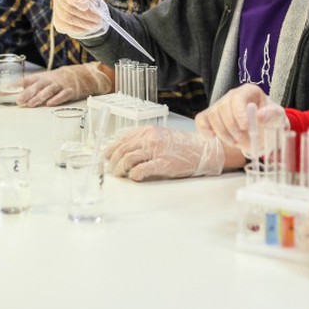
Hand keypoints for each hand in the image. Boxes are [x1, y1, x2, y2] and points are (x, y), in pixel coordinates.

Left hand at [16, 63, 113, 107]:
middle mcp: (50, 80)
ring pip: (48, 91)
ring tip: (31, 104)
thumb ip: (33, 87)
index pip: (28, 79)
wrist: (80, 75)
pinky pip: (63, 95)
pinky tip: (50, 104)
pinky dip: (56, 99)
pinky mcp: (70, 91)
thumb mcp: (45, 79)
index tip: (9, 88)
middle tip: (19, 101)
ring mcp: (60, 85)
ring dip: (39, 97)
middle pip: (37, 86)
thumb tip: (18, 95)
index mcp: (42, 77)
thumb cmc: (59, 79)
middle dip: (27, 93)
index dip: (18, 83)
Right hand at [52, 0, 108, 37]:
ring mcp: (56, 10)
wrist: (83, 8)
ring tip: (97, 25)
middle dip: (85, 14)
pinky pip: (67, 27)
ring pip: (67, 18)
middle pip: (68, 7)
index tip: (86, 5)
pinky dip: (79, 28)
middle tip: (99, 19)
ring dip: (83, 23)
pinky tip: (89, 28)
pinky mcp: (57, 22)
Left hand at [105, 126, 224, 180]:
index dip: (111, 149)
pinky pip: (141, 170)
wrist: (203, 150)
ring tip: (121, 175)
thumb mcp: (162, 136)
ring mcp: (156, 150)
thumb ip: (145, 140)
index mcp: (148, 131)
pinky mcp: (162, 164)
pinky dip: (134, 175)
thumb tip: (127, 152)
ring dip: (120, 169)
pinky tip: (134, 177)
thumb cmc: (183, 145)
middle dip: (113, 161)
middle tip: (112, 169)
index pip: (123, 139)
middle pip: (122, 149)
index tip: (106, 156)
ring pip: (128, 159)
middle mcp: (150, 138)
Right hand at [195, 84, 287, 150]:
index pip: (237, 98)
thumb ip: (272, 115)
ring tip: (234, 142)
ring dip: (221, 132)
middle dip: (230, 126)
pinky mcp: (212, 115)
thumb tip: (260, 115)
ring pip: (212, 115)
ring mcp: (220, 104)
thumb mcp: (278, 117)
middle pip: (223, 107)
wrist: (264, 128)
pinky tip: (212, 137)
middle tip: (240, 139)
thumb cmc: (271, 120)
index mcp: (249, 91)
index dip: (238, 113)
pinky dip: (204, 128)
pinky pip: (201, 119)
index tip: (245, 127)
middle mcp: (232, 95)